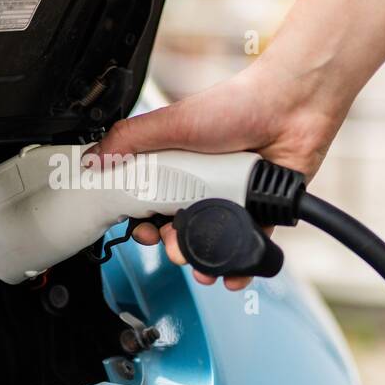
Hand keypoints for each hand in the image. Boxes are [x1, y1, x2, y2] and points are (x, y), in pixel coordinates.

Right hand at [92, 52, 344, 290]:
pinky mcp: (262, 212)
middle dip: (173, 247)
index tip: (143, 232)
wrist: (291, 107)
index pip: (149, 205)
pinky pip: (248, 247)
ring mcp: (231, 200)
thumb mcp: (171, 123)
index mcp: (175, 166)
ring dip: (203, 263)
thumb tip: (92, 160)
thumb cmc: (234, 107)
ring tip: (203, 267)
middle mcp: (201, 185)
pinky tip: (232, 277)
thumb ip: (129, 140)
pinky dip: (240, 266)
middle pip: (178, 230)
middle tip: (174, 247)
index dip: (143, 223)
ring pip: (211, 243)